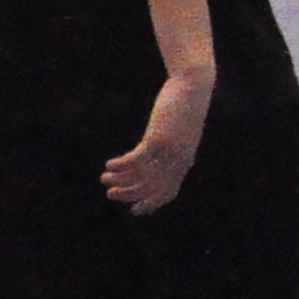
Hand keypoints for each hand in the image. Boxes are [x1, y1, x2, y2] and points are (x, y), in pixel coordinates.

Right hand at [103, 71, 212, 213]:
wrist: (193, 88)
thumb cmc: (185, 108)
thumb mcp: (180, 131)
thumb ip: (172, 145)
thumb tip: (158, 153)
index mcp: (184, 161)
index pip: (168, 192)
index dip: (151, 203)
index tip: (135, 210)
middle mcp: (178, 161)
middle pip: (152, 188)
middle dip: (130, 194)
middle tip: (110, 193)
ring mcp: (169, 151)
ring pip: (142, 175)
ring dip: (120, 180)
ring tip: (104, 179)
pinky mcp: (159, 139)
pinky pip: (138, 159)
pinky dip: (122, 165)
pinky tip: (109, 165)